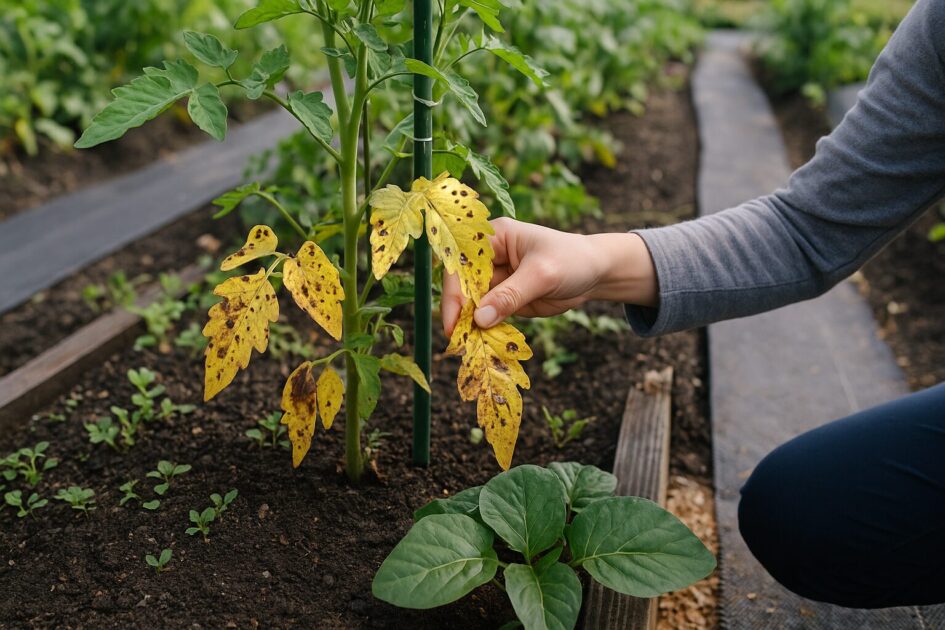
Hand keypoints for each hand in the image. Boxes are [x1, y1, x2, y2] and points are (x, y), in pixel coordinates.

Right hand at [441, 217, 658, 336]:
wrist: (596, 272)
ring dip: (470, 326)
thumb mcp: (542, 275)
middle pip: (462, 286)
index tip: (453, 320)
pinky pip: (488, 317)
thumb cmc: (572, 260)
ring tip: (469, 347)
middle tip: (459, 341)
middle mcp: (489, 258)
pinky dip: (485, 331)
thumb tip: (480, 318)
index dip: (453, 291)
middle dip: (459, 312)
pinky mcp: (505, 299)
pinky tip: (484, 344)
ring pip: (473, 305)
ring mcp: (496, 280)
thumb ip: (511, 295)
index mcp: (493, 238)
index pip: (462, 263)